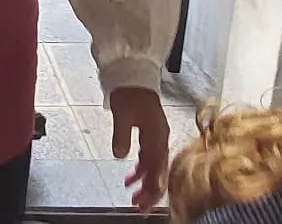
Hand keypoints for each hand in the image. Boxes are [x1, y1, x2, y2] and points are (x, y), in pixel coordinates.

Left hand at [107, 87, 169, 211]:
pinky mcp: (151, 134)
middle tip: (139, 208)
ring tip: (133, 197)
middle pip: (159, 171)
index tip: (145, 202)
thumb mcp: (123, 114)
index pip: (158, 167)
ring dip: (145, 183)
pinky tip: (130, 177)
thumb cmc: (131, 92)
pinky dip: (141, 170)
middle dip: (150, 191)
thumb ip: (121, 135)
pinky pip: (149, 158)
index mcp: (158, 134)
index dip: (152, 187)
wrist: (134, 74)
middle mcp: (161, 138)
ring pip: (154, 166)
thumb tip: (120, 155)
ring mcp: (157, 136)